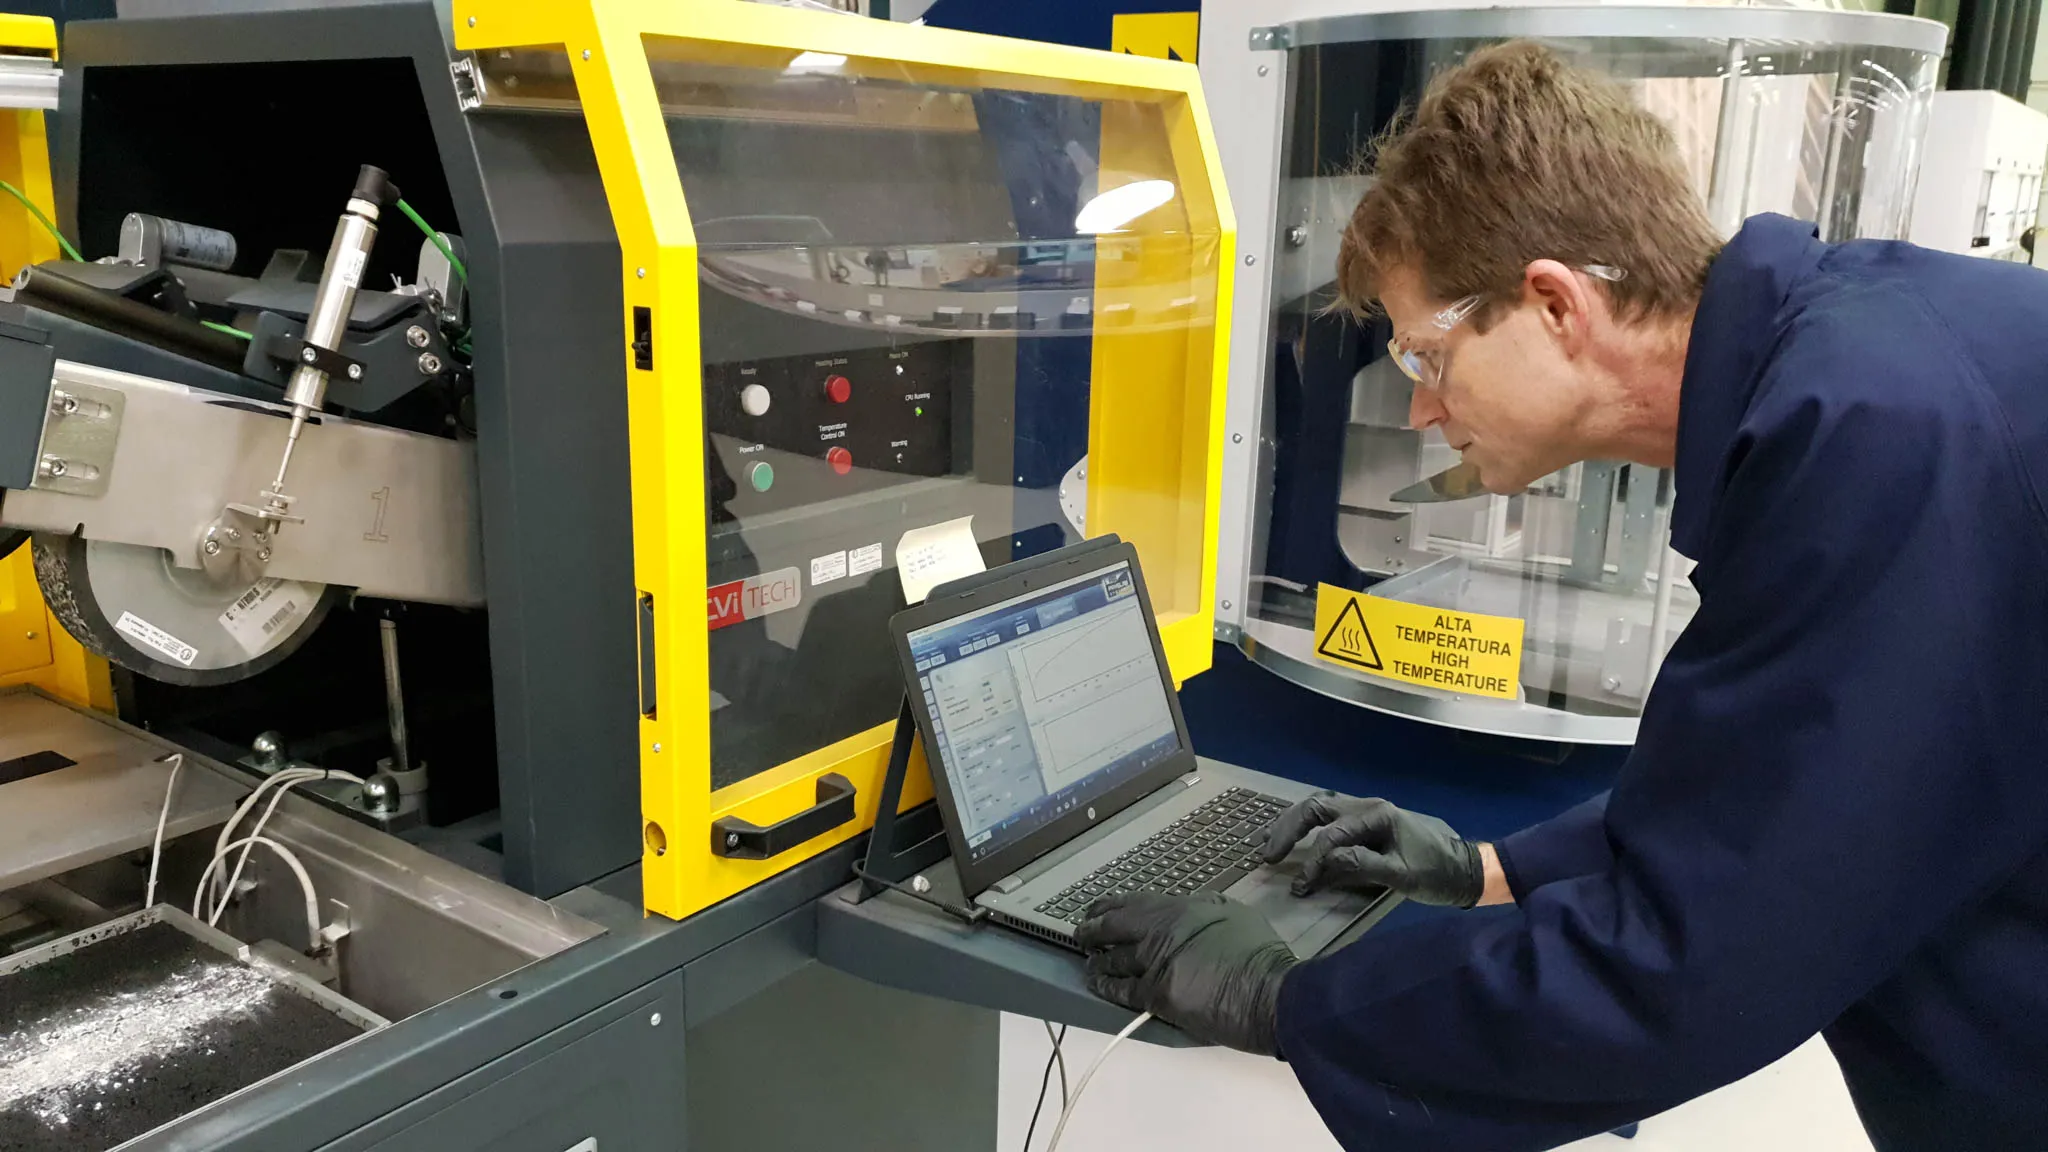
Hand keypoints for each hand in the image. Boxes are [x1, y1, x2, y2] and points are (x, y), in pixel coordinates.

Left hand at [1076, 892, 1295, 1055]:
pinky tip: (1098, 983)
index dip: (1107, 905)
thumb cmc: (1259, 953)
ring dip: (1097, 959)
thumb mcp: (1233, 913)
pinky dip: (1105, 986)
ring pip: (1112, 959)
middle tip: (1081, 933)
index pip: (1131, 902)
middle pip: (1112, 927)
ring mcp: (1155, 963)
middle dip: (1091, 929)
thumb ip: (1203, 907)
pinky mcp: (1157, 995)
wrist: (1269, 993)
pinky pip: (1121, 990)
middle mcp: (1160, 931)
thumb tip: (1187, 908)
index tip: (1095, 908)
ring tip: (1090, 960)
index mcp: (1179, 908)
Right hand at [1261, 793, 1485, 907]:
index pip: (1332, 836)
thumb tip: (1325, 861)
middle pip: (1316, 807)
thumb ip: (1362, 864)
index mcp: (1377, 815)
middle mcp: (1368, 806)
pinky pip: (1329, 817)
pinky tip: (1292, 837)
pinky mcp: (1367, 822)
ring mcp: (1367, 811)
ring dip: (1292, 823)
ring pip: (1319, 808)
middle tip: (1267, 854)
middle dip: (1288, 829)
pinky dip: (1305, 826)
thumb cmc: (1436, 874)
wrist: (1465, 869)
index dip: (1313, 861)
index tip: (1300, 886)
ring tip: (1267, 841)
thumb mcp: (1402, 874)